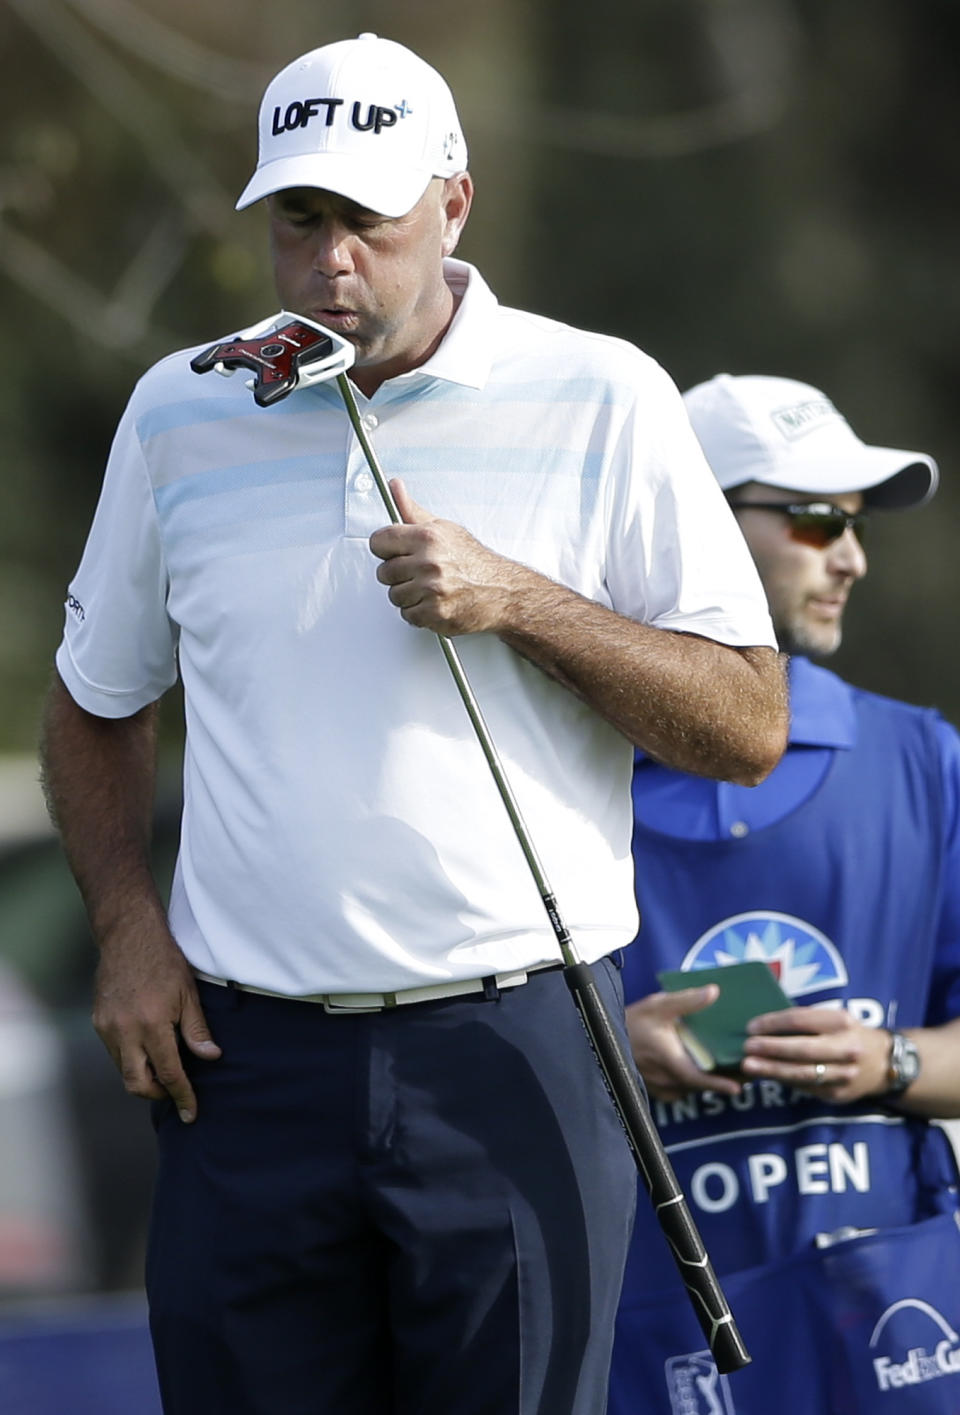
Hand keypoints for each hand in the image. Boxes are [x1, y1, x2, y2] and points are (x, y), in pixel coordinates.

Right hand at [92, 921, 220, 1122]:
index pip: (168, 1073)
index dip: (181, 1095)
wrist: (128, 936)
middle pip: (137, 1082)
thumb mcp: (188, 994)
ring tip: (164, 1070)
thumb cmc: (164, 960)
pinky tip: (147, 1049)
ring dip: (143, 1077)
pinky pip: (115, 1053)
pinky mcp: (99, 1021)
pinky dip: (132, 1059)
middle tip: (175, 1092)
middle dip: (157, 1095)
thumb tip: (210, 1057)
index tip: (190, 1113)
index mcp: (151, 1024)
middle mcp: (125, 1031)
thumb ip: (197, 1030)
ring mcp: (108, 1028)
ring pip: (124, 1070)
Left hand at [369, 478, 526, 633]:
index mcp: (427, 537)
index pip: (379, 542)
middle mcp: (428, 562)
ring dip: (408, 596)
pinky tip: (434, 603)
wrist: (502, 591)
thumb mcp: (444, 529)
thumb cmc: (473, 560)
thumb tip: (395, 486)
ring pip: (394, 596)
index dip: (385, 549)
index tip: (395, 552)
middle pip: (383, 572)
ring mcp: (431, 589)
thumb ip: (412, 511)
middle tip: (419, 573)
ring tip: (429, 589)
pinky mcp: (435, 613)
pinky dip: (419, 613)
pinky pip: (407, 615)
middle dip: (398, 575)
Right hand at [625, 986, 741, 1099]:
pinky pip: (681, 1089)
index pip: (698, 1078)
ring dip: (708, 1080)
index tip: (737, 1087)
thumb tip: (714, 992)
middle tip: (745, 1072)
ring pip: (692, 1088)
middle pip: (700, 1084)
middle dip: (722, 1079)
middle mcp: (666, 1079)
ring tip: (730, 1069)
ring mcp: (661, 1087)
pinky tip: (701, 1068)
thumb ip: (687, 1000)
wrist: (604, 1037)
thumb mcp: (659, 1006)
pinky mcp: (657, 1090)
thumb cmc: (633, 1022)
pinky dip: (693, 1082)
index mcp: (669, 1061)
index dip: (718, 1084)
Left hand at [741, 1006, 889, 1101]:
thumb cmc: (845, 1034)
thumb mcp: (832, 1019)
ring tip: (749, 1066)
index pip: (800, 1020)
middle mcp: (845, 1048)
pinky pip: (805, 1087)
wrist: (882, 1063)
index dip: (772, 1023)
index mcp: (840, 1022)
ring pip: (802, 1074)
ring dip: (772, 1070)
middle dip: (771, 1049)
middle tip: (746, 1047)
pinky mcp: (838, 1094)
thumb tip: (762, 1026)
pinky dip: (784, 1080)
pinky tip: (767, 1075)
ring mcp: (844, 1074)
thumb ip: (804, 1021)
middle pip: (802, 1049)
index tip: (750, 1027)